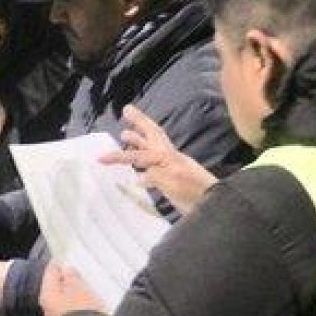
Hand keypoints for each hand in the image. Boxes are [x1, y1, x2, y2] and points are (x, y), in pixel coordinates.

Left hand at [40, 264, 104, 315]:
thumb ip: (71, 276)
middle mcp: (48, 306)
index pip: (50, 273)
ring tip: (83, 286)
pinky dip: (75, 302)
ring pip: (62, 298)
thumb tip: (65, 270)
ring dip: (71, 291)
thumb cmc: (82, 309)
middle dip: (65, 279)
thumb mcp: (78, 287)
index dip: (58, 265)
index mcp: (47, 294)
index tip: (65, 260)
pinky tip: (85, 301)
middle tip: (76, 272)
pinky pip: (69, 308)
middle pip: (55, 287)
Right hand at [99, 104, 217, 215]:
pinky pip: (155, 163)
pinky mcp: (174, 178)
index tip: (101, 158)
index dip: (120, 156)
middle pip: (152, 135)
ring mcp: (172, 167)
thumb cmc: (194, 194)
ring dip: (139, 139)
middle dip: (139, 122)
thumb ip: (155, 175)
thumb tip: (141, 175)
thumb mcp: (172, 183)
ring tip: (125, 134)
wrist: (214, 205)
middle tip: (127, 109)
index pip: (140, 153)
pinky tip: (138, 166)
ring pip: (153, 148)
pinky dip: (144, 159)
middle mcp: (169, 157)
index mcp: (167, 157)